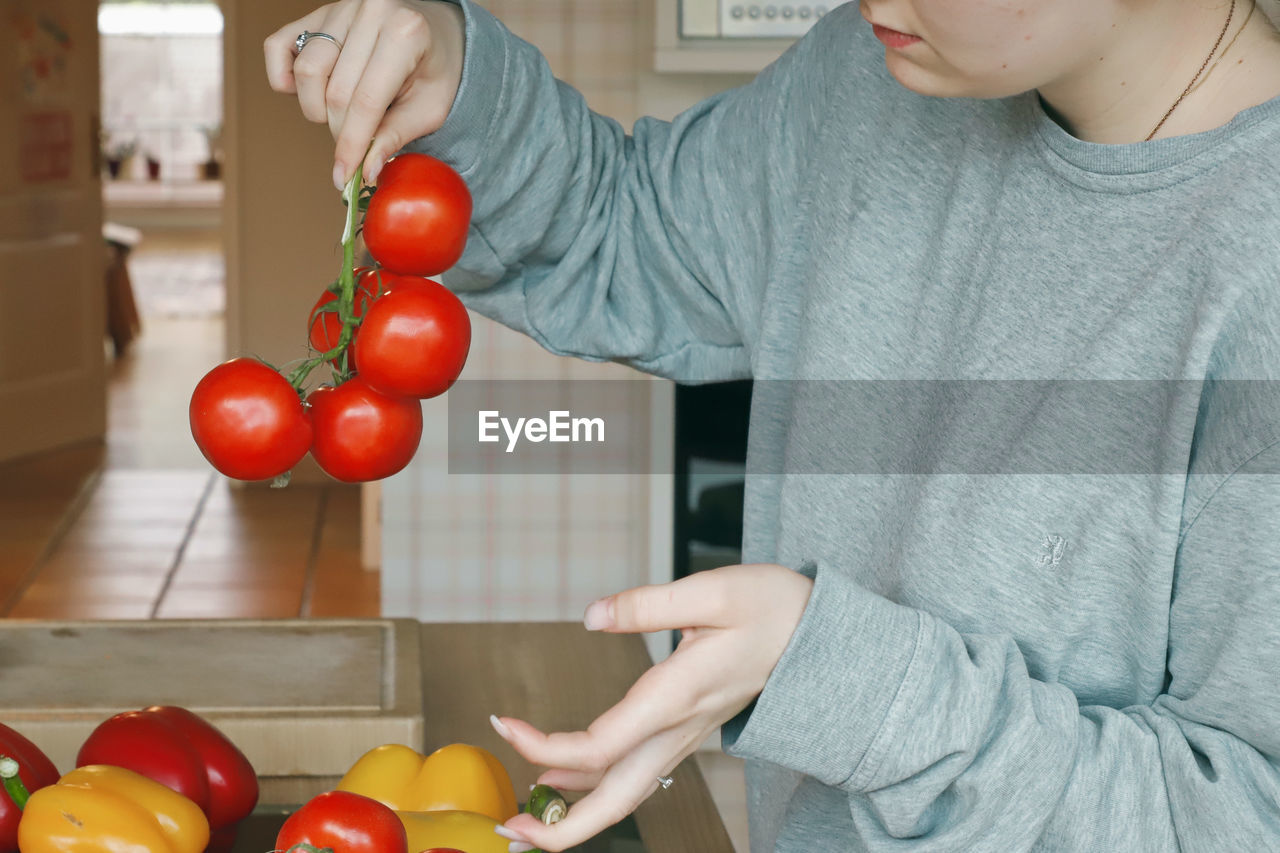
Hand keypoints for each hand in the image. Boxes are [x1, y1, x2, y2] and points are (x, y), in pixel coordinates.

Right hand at [263, 0, 465, 187]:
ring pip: (306, 72)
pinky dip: (285, 78)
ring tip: (344, 113)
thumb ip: (396, 136)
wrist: (434, 29)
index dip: (352, 145)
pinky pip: (278, 47)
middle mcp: (370, 9)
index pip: (366, 100)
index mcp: (405, 31)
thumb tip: (366, 170)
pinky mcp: (315, 13)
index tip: (344, 177)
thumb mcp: (432, 107)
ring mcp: (339, 7)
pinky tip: (309, 91)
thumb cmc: (435, 69)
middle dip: (342, 133)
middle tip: (357, 147)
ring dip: (317, 107)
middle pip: (335, 92)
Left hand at [489, 564, 812, 851]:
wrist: (821, 636)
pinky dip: (598, 783)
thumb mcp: (713, 590)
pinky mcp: (688, 731)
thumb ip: (648, 604)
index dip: (544, 748)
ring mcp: (685, 737)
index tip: (505, 724)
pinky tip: (568, 775)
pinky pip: (637, 772)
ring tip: (527, 813)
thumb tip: (592, 616)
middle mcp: (678, 729)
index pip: (598, 747)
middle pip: (615, 801)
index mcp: (676, 698)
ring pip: (626, 793)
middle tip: (510, 829)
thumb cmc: (773, 609)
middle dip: (560, 828)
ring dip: (576, 812)